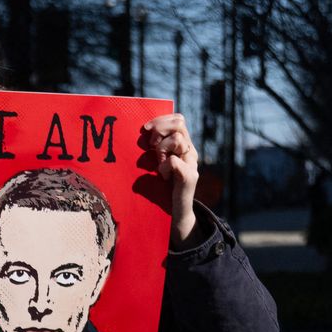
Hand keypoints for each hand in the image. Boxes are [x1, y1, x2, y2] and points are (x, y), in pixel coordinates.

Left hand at [141, 114, 201, 248]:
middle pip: (179, 124)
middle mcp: (190, 151)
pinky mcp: (190, 176)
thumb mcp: (156, 163)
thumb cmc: (160, 187)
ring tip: (158, 165)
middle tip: (151, 146)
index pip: (178, 119)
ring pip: (177, 140)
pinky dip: (164, 168)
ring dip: (161, 150)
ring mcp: (192, 163)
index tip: (145, 128)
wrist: (176, 212)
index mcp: (183, 145)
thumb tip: (140, 133)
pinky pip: (174, 161)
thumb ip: (154, 148)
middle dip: (160, 130)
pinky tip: (162, 177)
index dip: (161, 120)